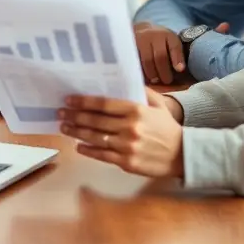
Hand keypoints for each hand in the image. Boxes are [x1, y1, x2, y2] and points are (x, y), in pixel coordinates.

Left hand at [58, 89, 183, 177]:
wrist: (182, 154)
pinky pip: (102, 155)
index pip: (103, 104)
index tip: (69, 99)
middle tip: (60, 112)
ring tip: (64, 126)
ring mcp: (126, 146)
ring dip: (76, 131)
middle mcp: (129, 127)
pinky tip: (78, 145)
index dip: (83, 101)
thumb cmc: (167, 127)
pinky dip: (88, 150)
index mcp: (136, 110)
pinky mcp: (126, 162)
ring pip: (95, 138)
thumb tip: (123, 81)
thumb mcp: (158, 104)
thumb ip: (141, 91)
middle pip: (95, 120)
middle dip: (75, 115)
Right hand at [134, 21, 230, 84]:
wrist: (141, 31)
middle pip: (159, 57)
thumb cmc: (167, 42)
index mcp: (170, 35)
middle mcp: (155, 35)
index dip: (177, 58)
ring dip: (153, 73)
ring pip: (146, 61)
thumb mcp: (182, 39)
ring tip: (157, 79)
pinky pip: (134, 63)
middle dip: (164, 72)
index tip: (180, 69)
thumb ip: (205, 34)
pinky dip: (140, 72)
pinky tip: (145, 77)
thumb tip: (227, 25)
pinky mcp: (129, 47)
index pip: (174, 46)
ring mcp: (140, 41)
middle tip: (168, 80)